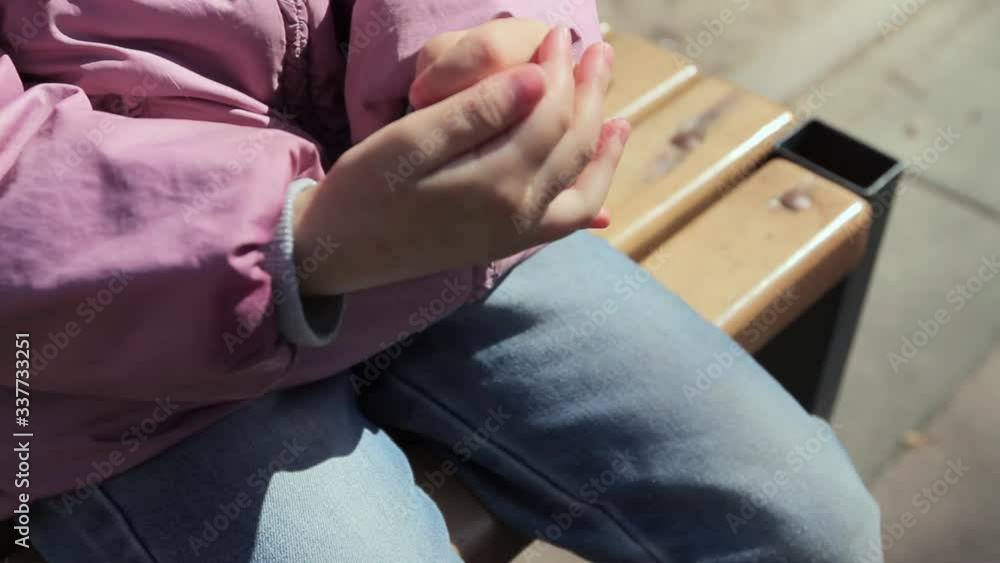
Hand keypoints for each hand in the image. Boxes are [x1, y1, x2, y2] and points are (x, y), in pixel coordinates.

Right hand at [295, 28, 629, 294]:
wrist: (337, 253)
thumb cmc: (364, 189)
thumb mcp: (410, 142)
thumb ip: (476, 112)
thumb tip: (538, 79)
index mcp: (497, 183)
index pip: (550, 116)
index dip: (561, 71)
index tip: (559, 34)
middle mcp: (519, 214)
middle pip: (572, 145)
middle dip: (591, 95)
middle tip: (599, 53)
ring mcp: (516, 234)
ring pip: (581, 186)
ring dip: (602, 148)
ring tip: (620, 117)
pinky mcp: (506, 244)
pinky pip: (564, 224)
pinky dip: (588, 199)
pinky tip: (599, 189)